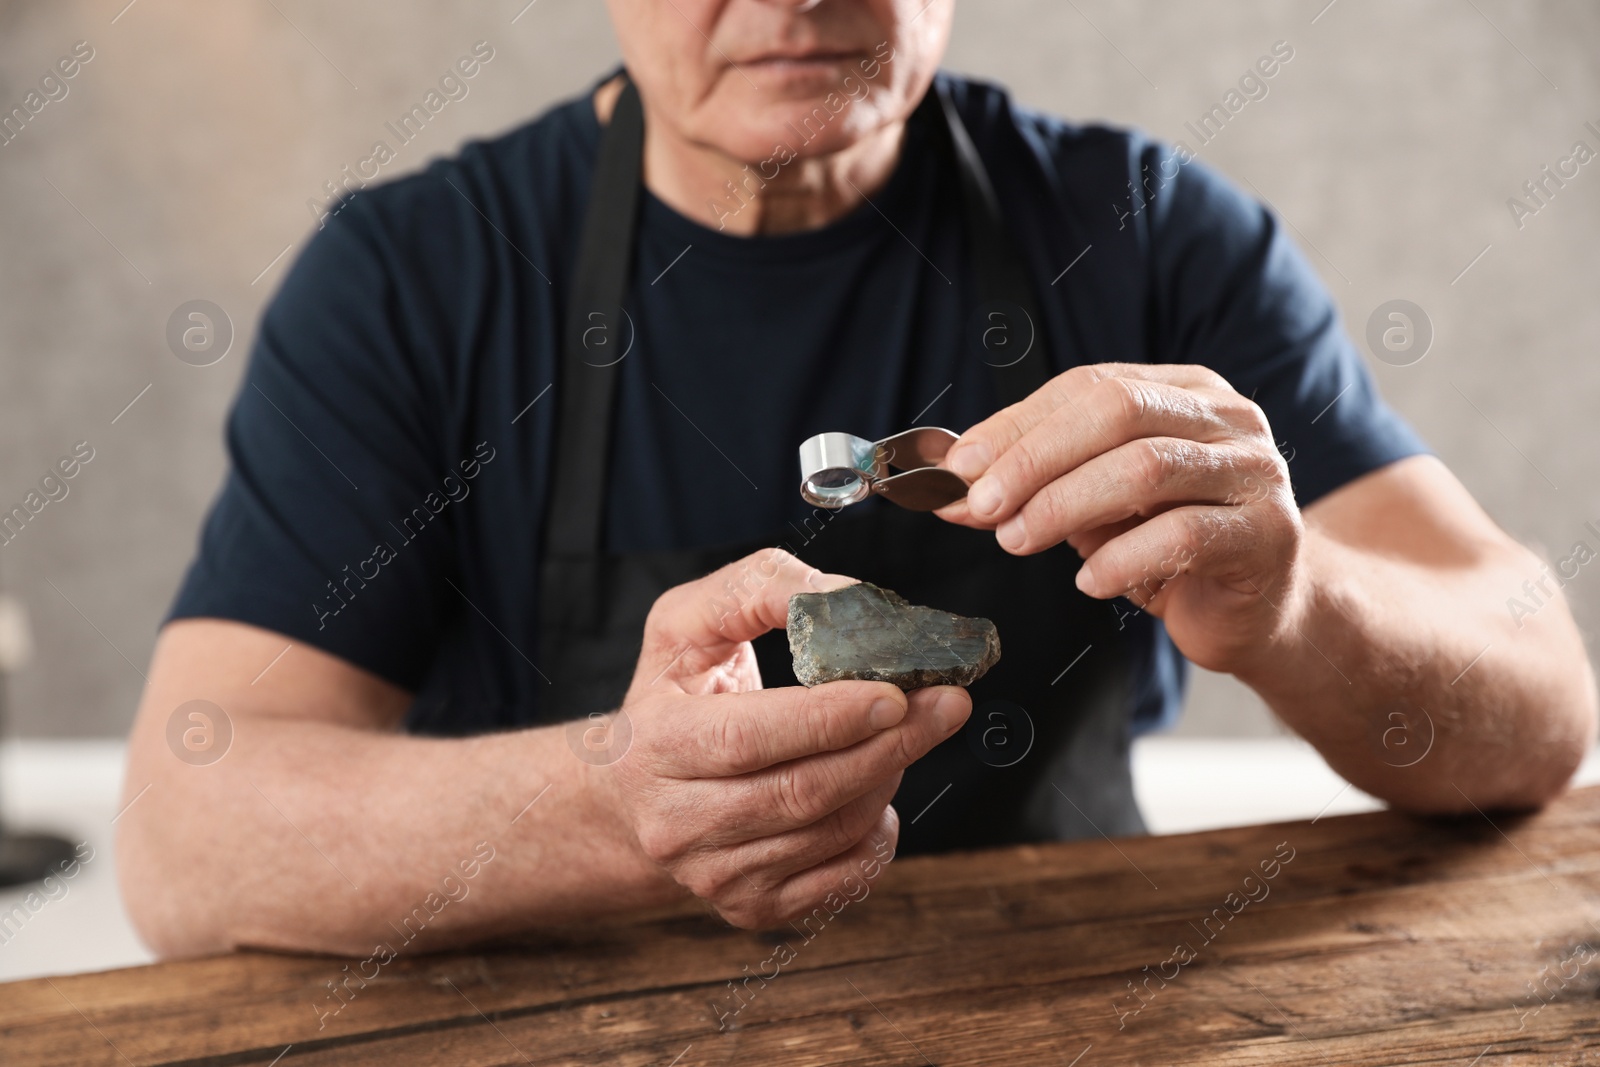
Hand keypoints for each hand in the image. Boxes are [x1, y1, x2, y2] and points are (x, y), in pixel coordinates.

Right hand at [602, 548, 970, 927]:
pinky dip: (877, 832)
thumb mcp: (688, 623)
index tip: (894, 693)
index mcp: (655, 745)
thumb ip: (760, 590)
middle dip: (887, 746)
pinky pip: (843, 877)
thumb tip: (848, 598)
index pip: (749, 738)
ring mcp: (711, 876)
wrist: (629, 792)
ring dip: (885, 778)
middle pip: (801, 792)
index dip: (827, 719)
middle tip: (946, 705)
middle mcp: (674, 824)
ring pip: (830, 833)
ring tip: (902, 733)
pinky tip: (875, 788)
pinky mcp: (749, 908)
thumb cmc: (672, 692)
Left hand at [938, 363, 1304, 672]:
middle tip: (983, 506)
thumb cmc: (1171, 549)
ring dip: (1065, 504)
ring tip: (1018, 540)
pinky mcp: (1267, 535)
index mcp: (1183, 392)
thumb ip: (1036, 486)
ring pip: (1146, 467)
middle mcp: (1227, 418)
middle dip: (1036, 458)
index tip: (961, 466)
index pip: (1090, 386)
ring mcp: (1255, 472)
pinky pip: (1183, 535)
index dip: (1018, 423)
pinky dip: (1121, 558)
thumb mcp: (1096, 506)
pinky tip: (1089, 582)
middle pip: (1117, 411)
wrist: (1260, 611)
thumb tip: (956, 486)